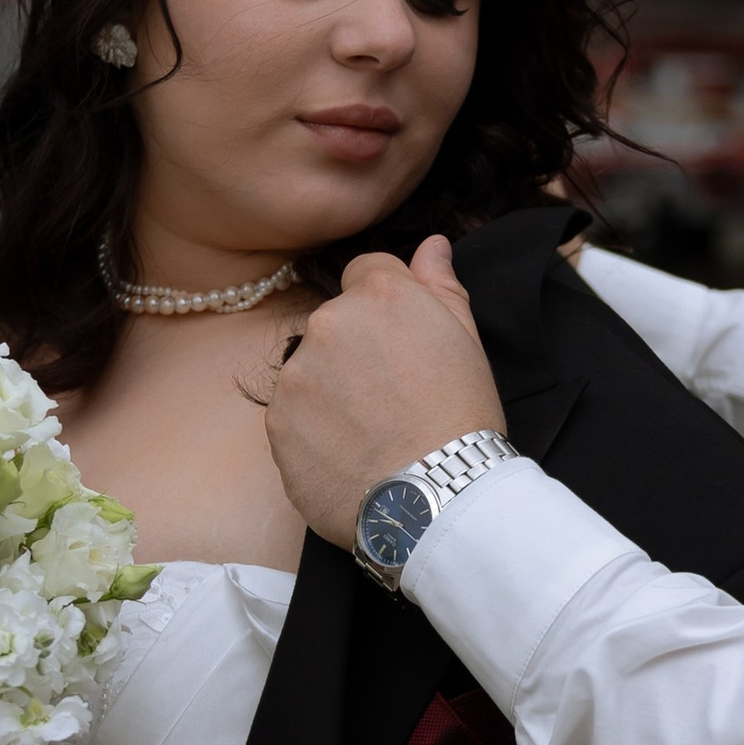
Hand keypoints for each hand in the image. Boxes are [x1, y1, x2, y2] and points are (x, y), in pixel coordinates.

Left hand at [265, 232, 506, 544]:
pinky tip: (350, 455)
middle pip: (335, 322)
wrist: (435, 499)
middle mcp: (328, 323)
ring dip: (332, 390)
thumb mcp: (467, 342)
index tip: (402, 345)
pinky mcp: (276, 423)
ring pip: (310, 370)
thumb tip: (431, 245)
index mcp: (378, 296)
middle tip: (393, 396)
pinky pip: (293, 415)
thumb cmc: (461, 420)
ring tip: (372, 432)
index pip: (366, 272)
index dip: (386, 308)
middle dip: (356, 349)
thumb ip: (440, 285)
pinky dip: (314, 431)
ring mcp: (296, 375)